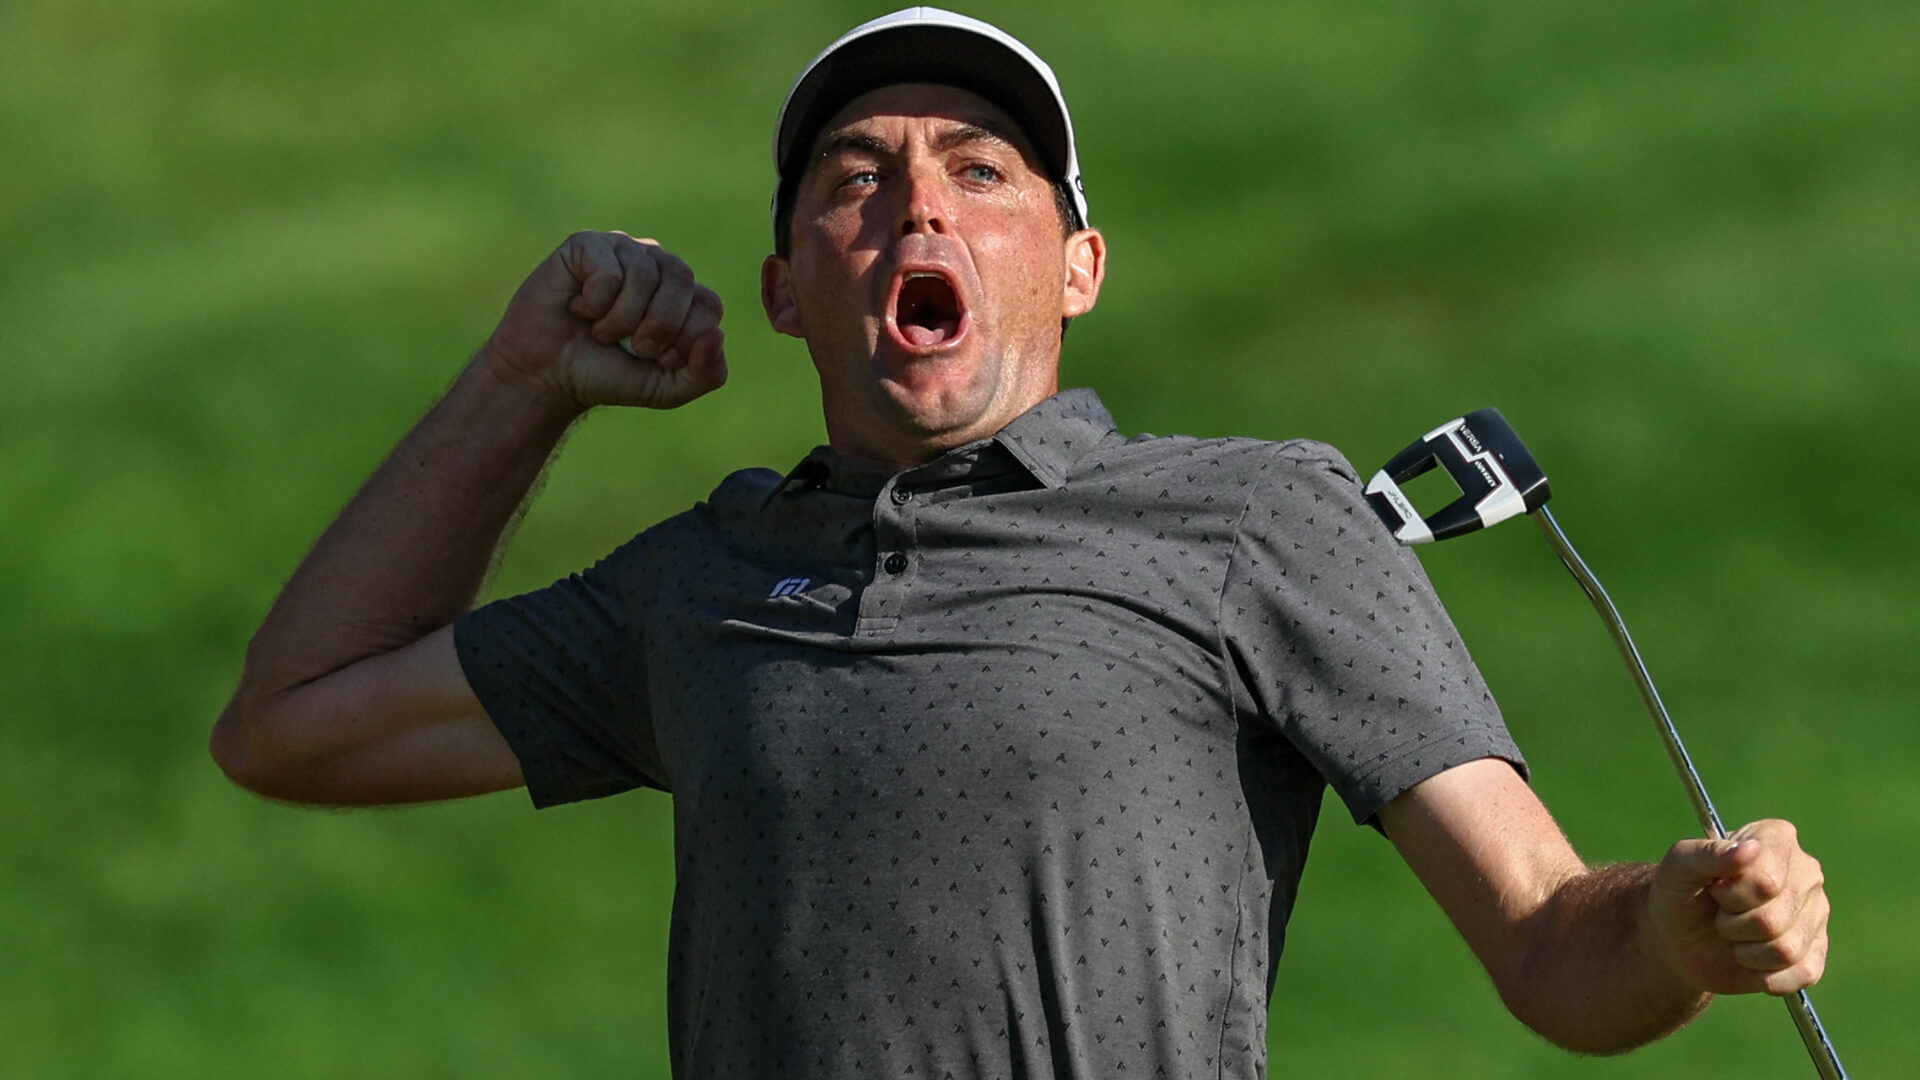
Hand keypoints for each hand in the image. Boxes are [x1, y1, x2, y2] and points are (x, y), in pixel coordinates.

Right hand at [482, 230, 727, 410]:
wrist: (548, 376)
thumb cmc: (607, 376)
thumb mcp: (666, 389)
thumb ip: (707, 373)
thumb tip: (717, 335)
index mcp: (683, 293)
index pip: (709, 305)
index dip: (686, 340)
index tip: (655, 359)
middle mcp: (657, 262)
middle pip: (683, 279)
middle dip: (658, 326)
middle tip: (632, 346)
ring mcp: (622, 249)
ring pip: (644, 275)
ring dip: (620, 320)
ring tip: (600, 330)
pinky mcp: (586, 244)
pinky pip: (609, 272)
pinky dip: (594, 304)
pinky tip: (578, 307)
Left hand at [1646, 819, 1829, 995]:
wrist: (1678, 937)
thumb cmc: (1679, 893)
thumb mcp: (1677, 867)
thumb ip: (1706, 853)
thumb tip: (1749, 849)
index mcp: (1777, 839)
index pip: (1766, 882)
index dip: (1731, 894)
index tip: (1715, 887)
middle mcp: (1806, 873)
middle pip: (1773, 920)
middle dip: (1732, 924)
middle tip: (1721, 913)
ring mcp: (1817, 913)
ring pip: (1786, 950)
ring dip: (1746, 951)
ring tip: (1734, 933)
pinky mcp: (1817, 951)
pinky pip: (1800, 975)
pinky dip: (1764, 976)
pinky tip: (1750, 959)